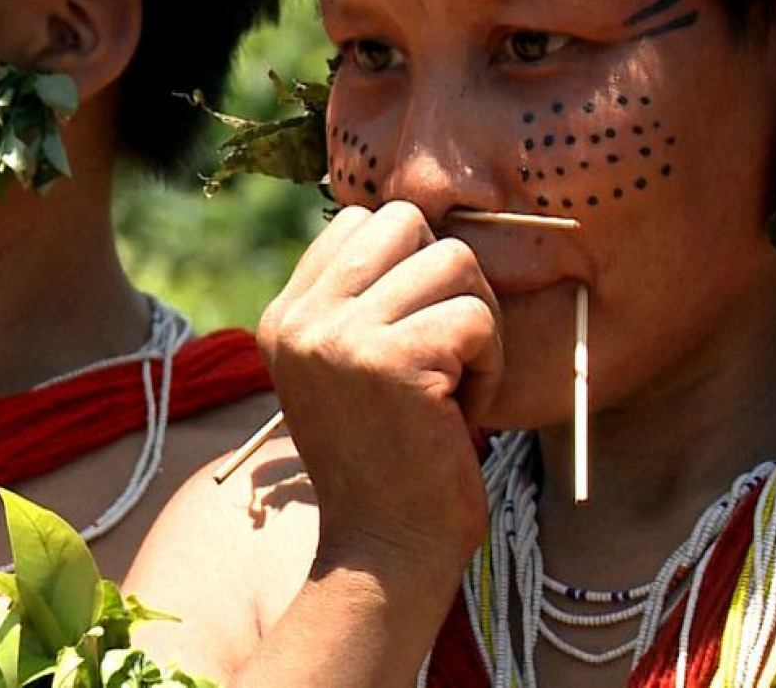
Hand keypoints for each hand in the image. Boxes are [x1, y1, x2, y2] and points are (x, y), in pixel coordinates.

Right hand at [259, 201, 498, 583]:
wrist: (383, 554)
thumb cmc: (386, 465)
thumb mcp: (346, 372)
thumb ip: (360, 303)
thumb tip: (418, 227)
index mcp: (285, 316)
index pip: (360, 221)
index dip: (410, 265)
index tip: (416, 334)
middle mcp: (301, 319)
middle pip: (406, 222)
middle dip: (448, 279)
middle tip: (449, 350)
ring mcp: (340, 337)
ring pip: (452, 260)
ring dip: (475, 323)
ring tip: (457, 385)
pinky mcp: (391, 362)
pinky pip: (474, 318)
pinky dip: (490, 366)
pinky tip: (463, 411)